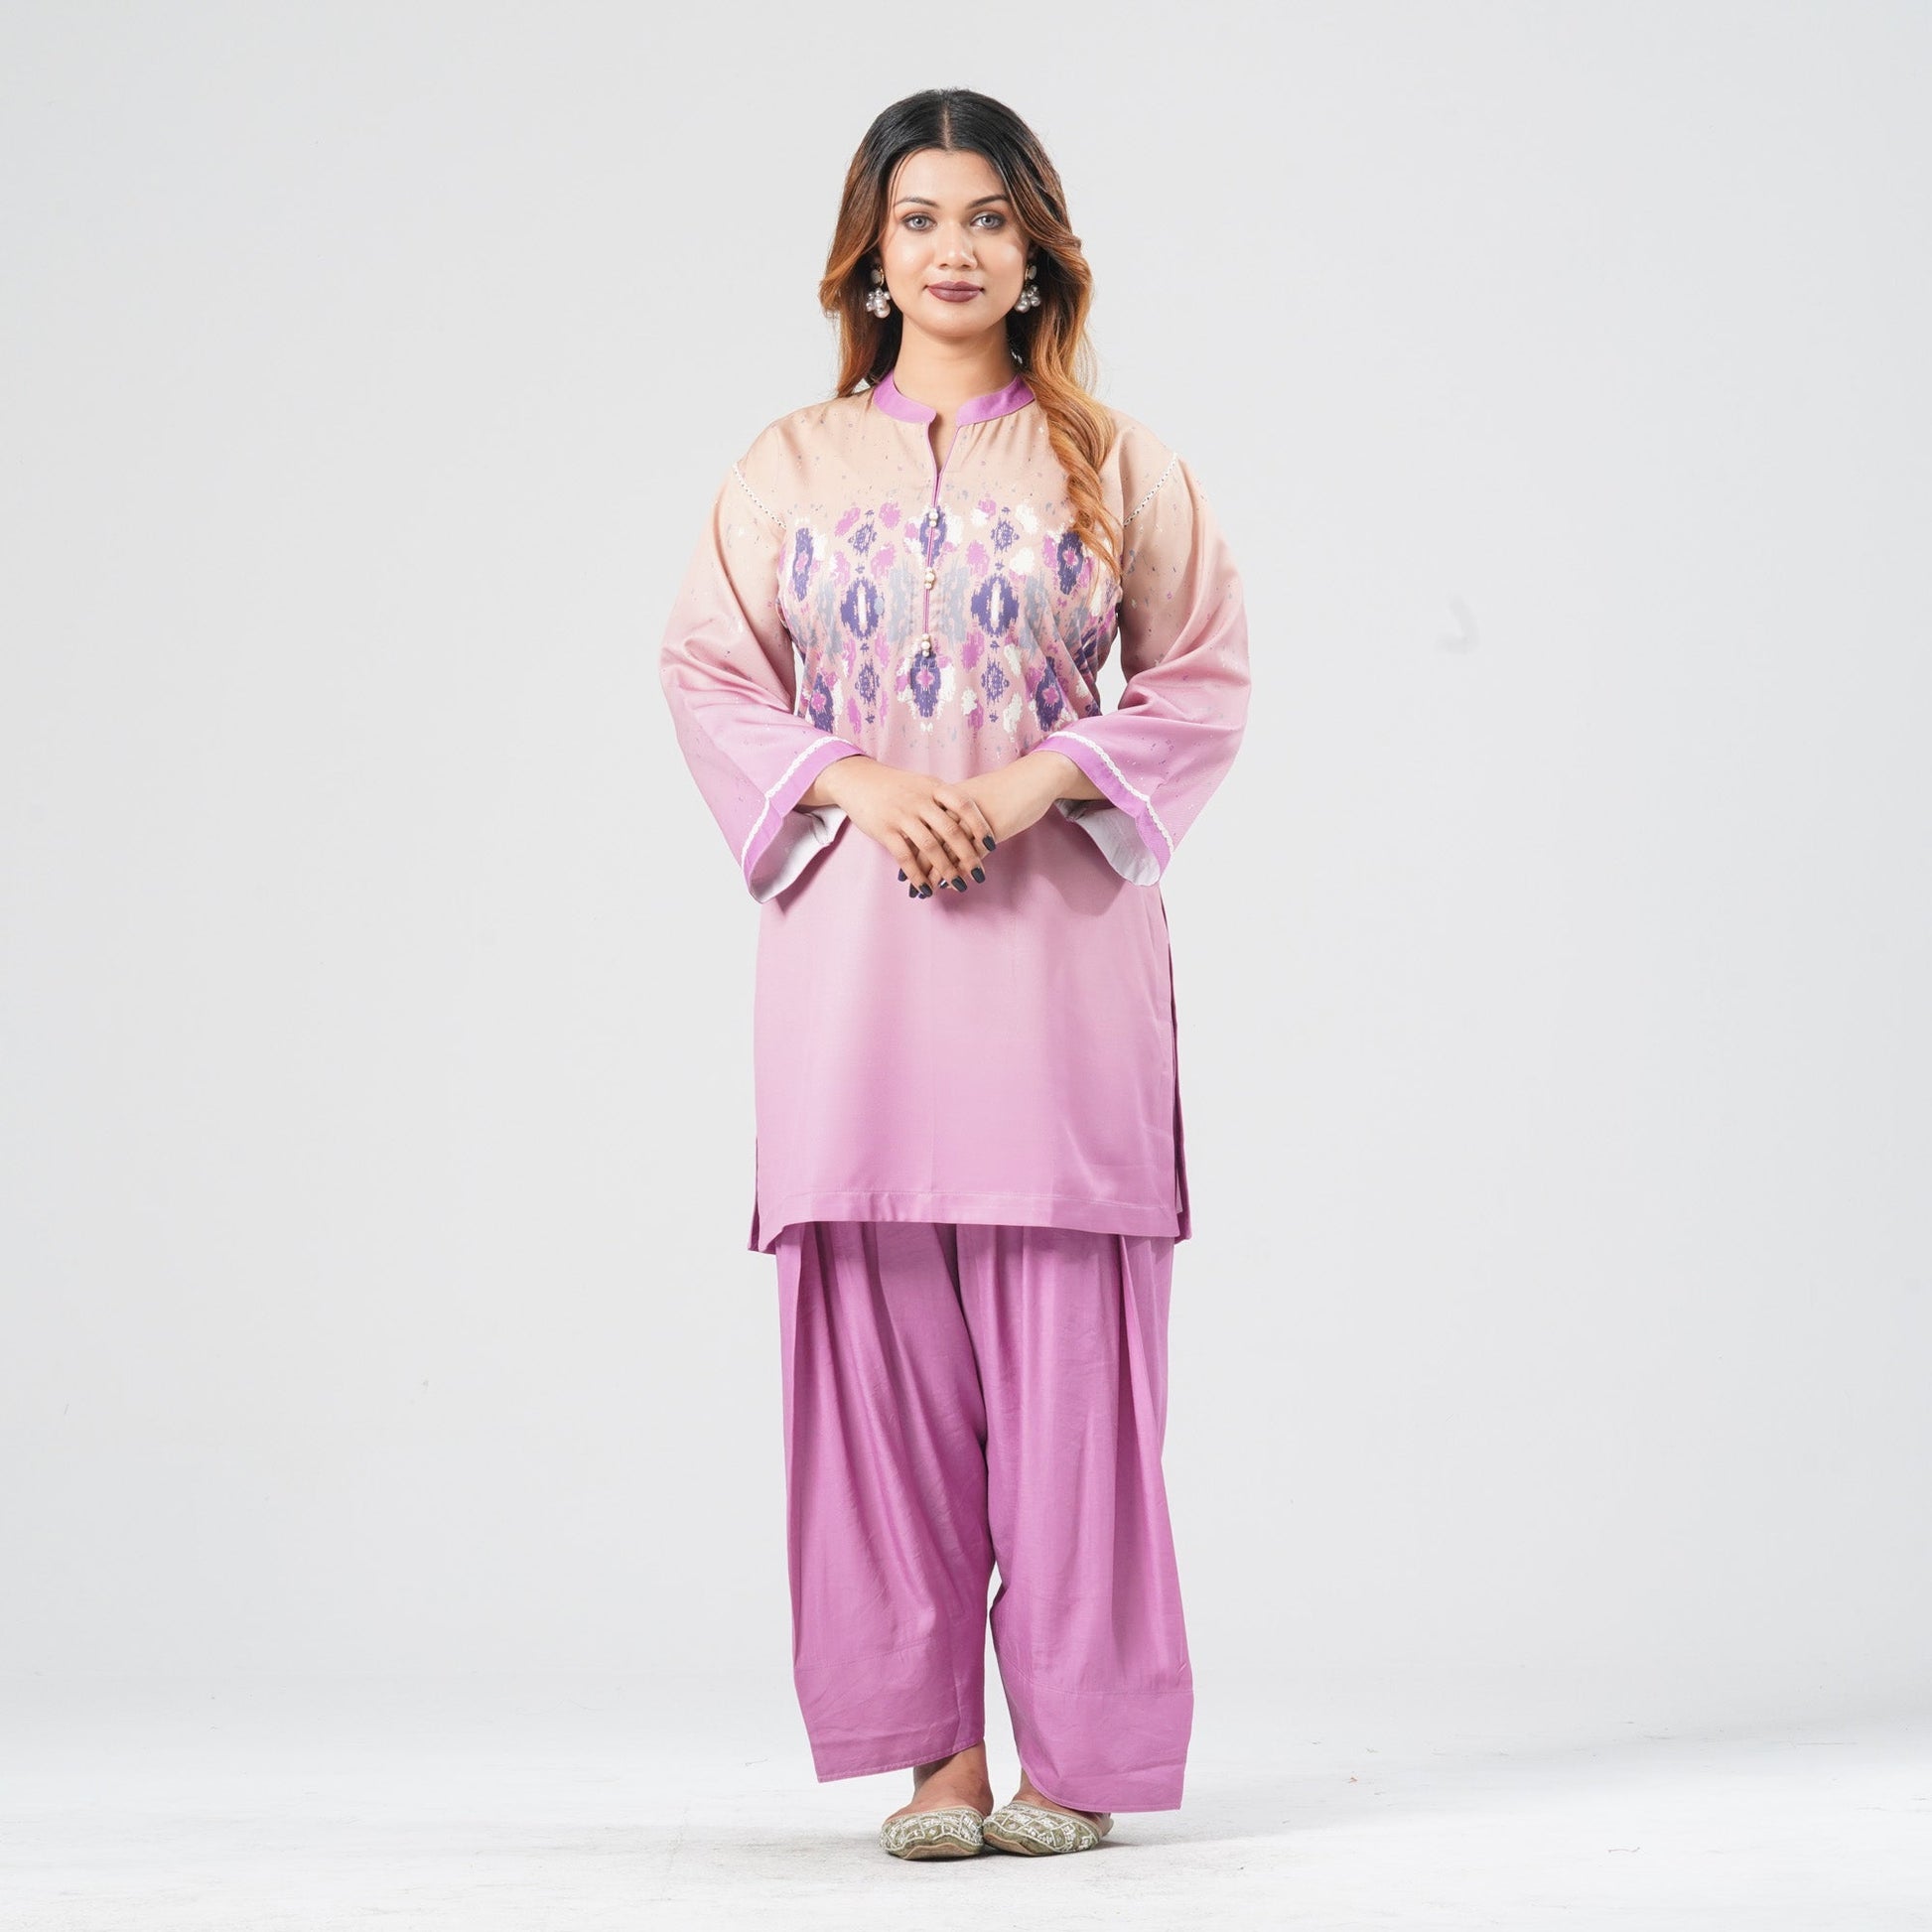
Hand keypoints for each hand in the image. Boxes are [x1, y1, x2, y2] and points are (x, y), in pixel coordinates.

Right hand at [810, 756, 998, 895]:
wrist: (858, 779)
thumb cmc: (896, 785)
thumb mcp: (923, 783)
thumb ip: (943, 799)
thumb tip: (971, 819)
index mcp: (933, 787)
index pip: (963, 805)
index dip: (980, 825)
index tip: (991, 845)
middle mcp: (919, 800)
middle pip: (950, 829)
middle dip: (967, 855)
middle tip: (979, 873)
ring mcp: (902, 815)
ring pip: (930, 846)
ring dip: (946, 869)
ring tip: (958, 885)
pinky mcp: (885, 830)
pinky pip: (905, 857)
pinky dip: (918, 876)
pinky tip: (927, 889)